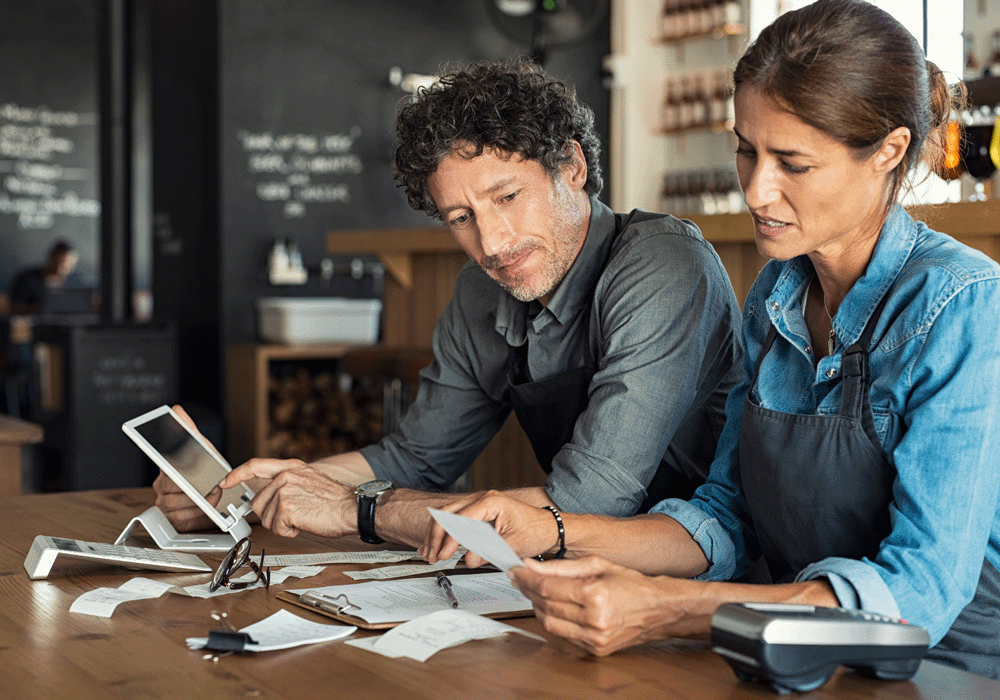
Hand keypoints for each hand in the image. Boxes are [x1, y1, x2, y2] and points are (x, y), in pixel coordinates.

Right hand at [152, 405, 223, 531]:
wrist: (220, 493)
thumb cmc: (208, 471)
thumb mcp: (202, 448)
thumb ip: (189, 430)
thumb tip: (176, 410)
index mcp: (166, 467)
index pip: (161, 463)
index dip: (167, 465)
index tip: (175, 469)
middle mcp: (162, 485)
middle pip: (171, 486)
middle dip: (193, 487)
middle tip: (211, 485)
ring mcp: (165, 502)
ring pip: (174, 503)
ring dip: (197, 502)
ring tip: (213, 496)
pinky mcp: (172, 518)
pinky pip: (178, 518)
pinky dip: (194, 514)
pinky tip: (204, 509)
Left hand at [219, 458, 355, 537]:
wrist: (352, 508)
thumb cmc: (335, 500)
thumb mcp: (309, 481)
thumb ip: (286, 483)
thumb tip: (267, 496)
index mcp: (291, 467)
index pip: (255, 466)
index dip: (236, 474)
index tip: (225, 482)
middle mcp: (285, 476)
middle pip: (258, 502)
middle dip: (272, 515)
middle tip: (295, 514)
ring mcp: (284, 491)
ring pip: (267, 518)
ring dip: (283, 524)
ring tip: (304, 517)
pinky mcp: (286, 508)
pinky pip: (277, 528)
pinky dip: (290, 532)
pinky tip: (305, 523)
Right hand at [419, 490, 557, 566]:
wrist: (549, 528)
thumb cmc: (536, 531)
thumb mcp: (514, 544)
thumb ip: (489, 551)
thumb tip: (468, 559)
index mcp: (491, 502)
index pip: (461, 519)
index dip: (450, 539)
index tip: (444, 555)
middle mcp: (482, 499)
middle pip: (447, 513)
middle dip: (436, 536)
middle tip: (432, 555)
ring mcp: (479, 504)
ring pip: (447, 515)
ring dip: (436, 534)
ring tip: (429, 553)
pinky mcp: (478, 513)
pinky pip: (454, 519)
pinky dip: (443, 532)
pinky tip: (434, 545)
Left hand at [509, 556, 697, 655]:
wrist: (658, 610)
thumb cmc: (631, 583)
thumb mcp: (597, 564)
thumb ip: (560, 566)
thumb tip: (531, 565)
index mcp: (595, 595)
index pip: (547, 587)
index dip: (526, 578)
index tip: (515, 571)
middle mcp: (594, 620)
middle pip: (545, 605)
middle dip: (529, 590)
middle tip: (521, 578)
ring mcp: (594, 638)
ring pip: (549, 623)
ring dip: (538, 607)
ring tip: (537, 592)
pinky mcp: (595, 649)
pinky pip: (563, 635)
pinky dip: (554, 620)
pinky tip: (554, 608)